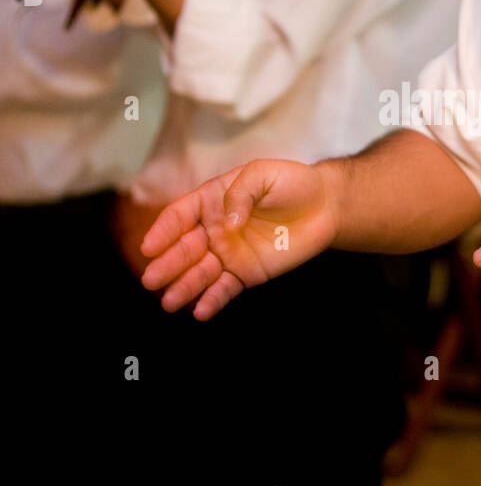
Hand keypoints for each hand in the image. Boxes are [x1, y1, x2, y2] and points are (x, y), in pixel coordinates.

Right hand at [140, 159, 341, 320]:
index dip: (163, 231)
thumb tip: (227, 224)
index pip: (179, 216)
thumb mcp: (263, 173)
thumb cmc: (292, 183)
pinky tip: (200, 312)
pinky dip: (212, 300)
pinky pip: (225, 288)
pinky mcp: (246, 272)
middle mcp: (214, 229)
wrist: (325, 206)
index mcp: (211, 201)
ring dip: (184, 287)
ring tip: (168, 302)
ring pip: (201, 273)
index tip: (150, 247)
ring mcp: (229, 253)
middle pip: (184, 248)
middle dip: (167, 264)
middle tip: (151, 280)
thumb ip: (241, 193)